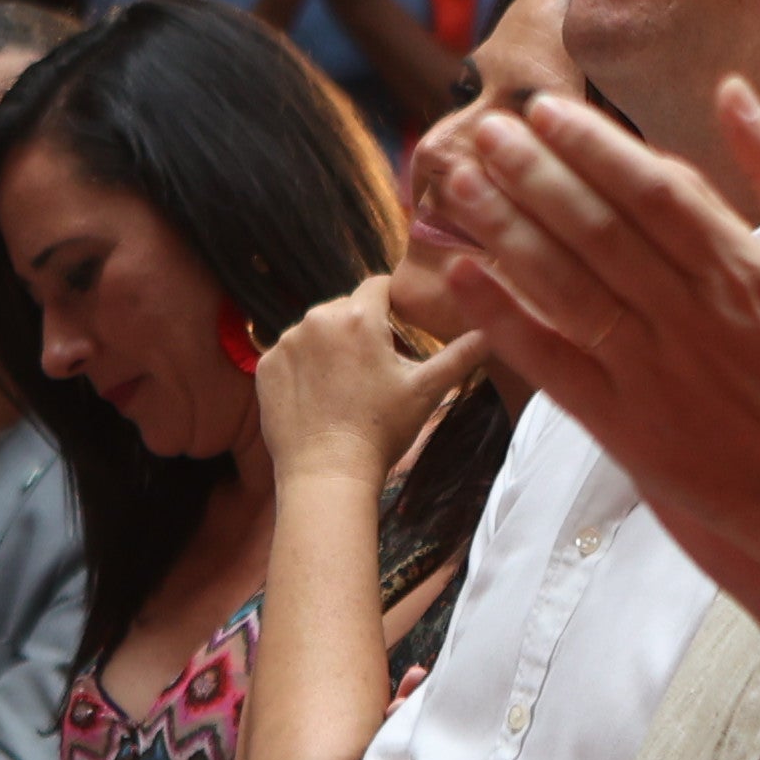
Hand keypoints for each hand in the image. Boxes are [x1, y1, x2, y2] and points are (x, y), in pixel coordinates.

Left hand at [251, 276, 488, 489]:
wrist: (327, 473)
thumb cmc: (381, 431)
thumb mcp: (428, 391)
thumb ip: (461, 355)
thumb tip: (493, 331)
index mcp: (357, 316)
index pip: (378, 286)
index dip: (392, 304)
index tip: (400, 327)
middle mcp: (316, 319)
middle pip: (346, 309)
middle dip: (362, 330)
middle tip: (377, 371)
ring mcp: (286, 343)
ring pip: (317, 332)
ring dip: (332, 348)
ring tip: (347, 388)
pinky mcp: (266, 366)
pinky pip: (290, 355)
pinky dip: (304, 369)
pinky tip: (320, 398)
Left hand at [440, 79, 759, 615]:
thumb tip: (733, 94)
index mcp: (740, 267)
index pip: (651, 188)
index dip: (592, 145)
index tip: (546, 110)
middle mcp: (688, 314)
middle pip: (595, 229)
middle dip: (532, 174)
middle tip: (484, 131)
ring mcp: (652, 372)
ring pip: (564, 286)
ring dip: (504, 231)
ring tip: (459, 186)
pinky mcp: (627, 428)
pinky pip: (553, 364)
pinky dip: (505, 321)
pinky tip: (464, 279)